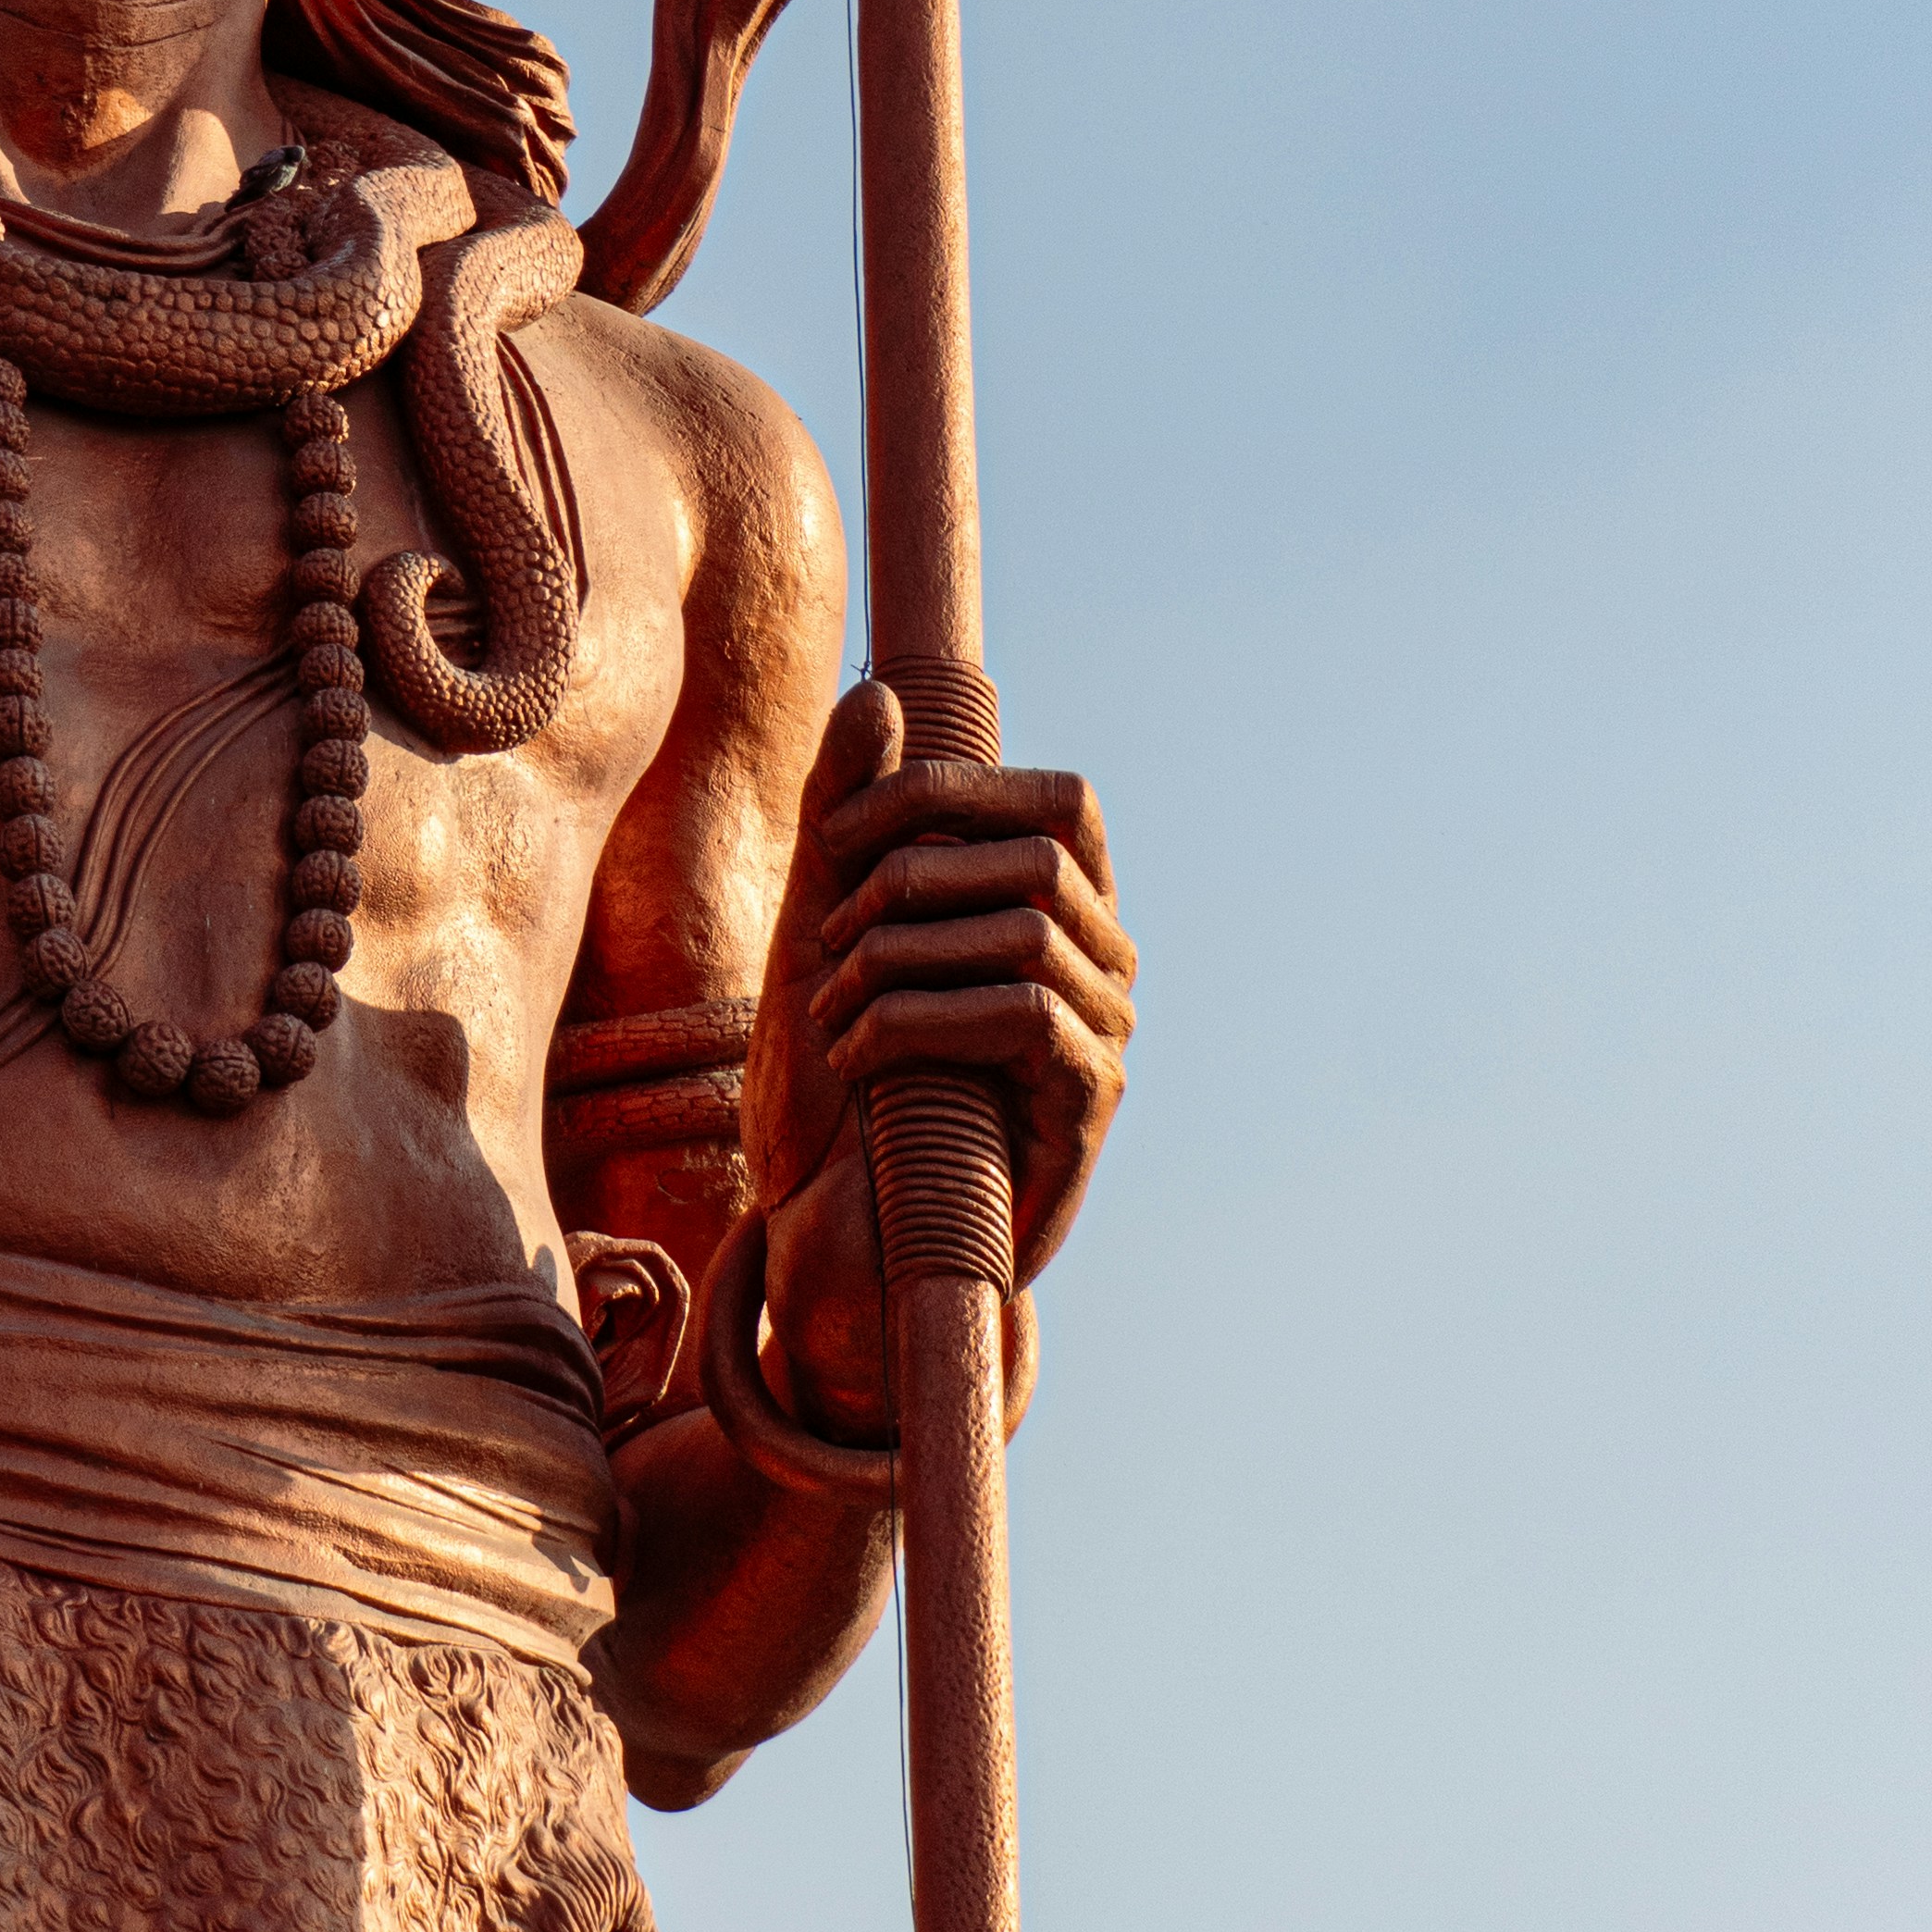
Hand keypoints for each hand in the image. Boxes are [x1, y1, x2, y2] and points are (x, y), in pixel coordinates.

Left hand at [739, 678, 1134, 1435]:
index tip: (841, 837)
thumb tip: (878, 694)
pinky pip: (1022, 1016)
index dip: (952, 794)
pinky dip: (919, 1017)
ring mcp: (1107, 1034)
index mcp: (1061, 909)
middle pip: (1043, 858)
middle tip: (824, 936)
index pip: (1062, 801)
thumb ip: (852, 818)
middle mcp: (1105, 962)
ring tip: (827, 1011)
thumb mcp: (826, 933)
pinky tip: (856, 1054)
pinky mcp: (1085, 1106)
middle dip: (912, 877)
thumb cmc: (844, 1081)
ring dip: (899, 956)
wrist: (847, 1236)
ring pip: (1027, 932)